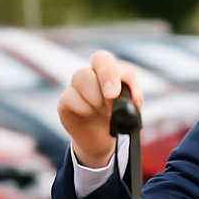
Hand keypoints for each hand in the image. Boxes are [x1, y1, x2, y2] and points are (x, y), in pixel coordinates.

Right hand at [56, 50, 145, 168]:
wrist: (102, 139)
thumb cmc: (117, 119)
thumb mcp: (132, 109)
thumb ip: (134, 99)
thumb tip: (134, 99)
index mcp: (110, 71)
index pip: (107, 59)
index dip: (111, 72)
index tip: (115, 93)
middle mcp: (92, 73)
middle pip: (96, 60)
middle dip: (107, 78)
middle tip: (112, 98)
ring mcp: (76, 85)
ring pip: (81, 77)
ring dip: (96, 98)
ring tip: (104, 112)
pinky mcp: (64, 101)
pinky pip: (70, 97)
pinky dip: (84, 109)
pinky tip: (90, 116)